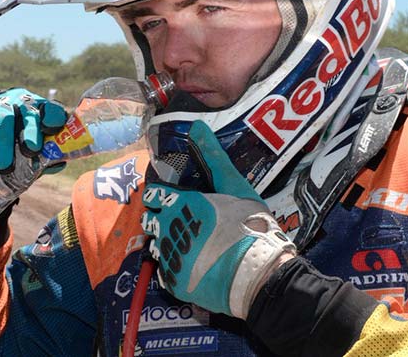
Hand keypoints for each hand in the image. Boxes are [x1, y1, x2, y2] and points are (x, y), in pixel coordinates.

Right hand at [0, 88, 66, 174]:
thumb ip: (43, 158)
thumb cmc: (9, 153)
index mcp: (37, 110)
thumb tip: (59, 164)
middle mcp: (18, 100)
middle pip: (28, 110)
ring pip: (3, 118)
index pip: (50, 109)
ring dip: (4, 144)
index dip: (53, 116)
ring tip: (3, 167)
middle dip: (31, 129)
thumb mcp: (27, 155)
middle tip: (31, 150)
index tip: (51, 127)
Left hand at [141, 121, 295, 318]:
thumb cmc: (248, 224)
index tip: (172, 199)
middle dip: (161, 218)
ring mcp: (169, 257)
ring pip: (156, 245)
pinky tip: (192, 265)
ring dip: (167, 242)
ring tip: (189, 244)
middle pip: (151, 220)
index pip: (153, 195)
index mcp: (179, 203)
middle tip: (183, 222)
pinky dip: (174, 267)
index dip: (161, 196)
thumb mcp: (235, 185)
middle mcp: (167, 228)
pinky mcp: (174, 282)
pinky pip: (164, 271)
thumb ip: (213, 157)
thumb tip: (196, 125)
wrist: (257, 272)